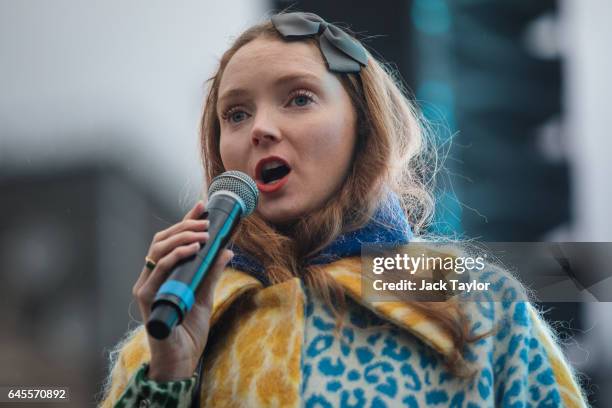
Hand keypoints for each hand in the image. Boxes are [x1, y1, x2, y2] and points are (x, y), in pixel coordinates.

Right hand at [132, 200, 233, 380]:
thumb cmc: (189, 330)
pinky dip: (174, 256)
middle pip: (161, 240)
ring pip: (157, 250)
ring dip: (182, 237)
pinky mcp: (148, 298)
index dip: (185, 221)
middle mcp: (151, 277)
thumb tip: (227, 250)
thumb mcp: (205, 295)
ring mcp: (147, 287)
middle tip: (206, 222)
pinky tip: (192, 249)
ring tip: (203, 234)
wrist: (182, 360)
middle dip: (184, 226)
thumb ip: (212, 273)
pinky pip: (158, 271)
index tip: (202, 205)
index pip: (171, 240)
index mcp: (163, 274)